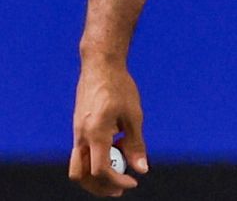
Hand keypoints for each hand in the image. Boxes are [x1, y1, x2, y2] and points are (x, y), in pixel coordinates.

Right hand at [70, 59, 147, 195]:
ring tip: (120, 169)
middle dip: (100, 186)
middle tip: (121, 188)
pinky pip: (80, 153)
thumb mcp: (134, 116)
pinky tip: (116, 148)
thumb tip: (142, 170)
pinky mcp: (77, 129)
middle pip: (81, 175)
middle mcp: (80, 136)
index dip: (117, 181)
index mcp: (96, 134)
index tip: (133, 182)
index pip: (101, 170)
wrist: (100, 67)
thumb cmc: (120, 88)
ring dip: (95, 175)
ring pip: (77, 166)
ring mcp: (76, 133)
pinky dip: (95, 159)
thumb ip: (136, 144)